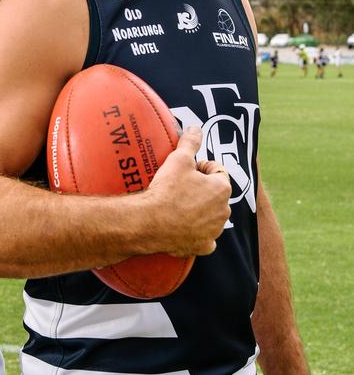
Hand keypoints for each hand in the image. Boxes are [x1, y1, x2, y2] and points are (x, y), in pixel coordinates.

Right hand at [141, 126, 231, 257]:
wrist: (150, 222)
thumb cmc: (166, 190)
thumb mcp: (178, 159)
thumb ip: (190, 142)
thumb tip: (195, 128)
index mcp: (222, 188)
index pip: (217, 171)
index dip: (200, 168)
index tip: (185, 171)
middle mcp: (224, 211)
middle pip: (214, 194)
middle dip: (201, 190)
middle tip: (179, 188)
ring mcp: (214, 231)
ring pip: (210, 216)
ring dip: (199, 211)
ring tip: (177, 206)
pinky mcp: (203, 246)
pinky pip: (204, 239)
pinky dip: (196, 234)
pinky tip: (182, 227)